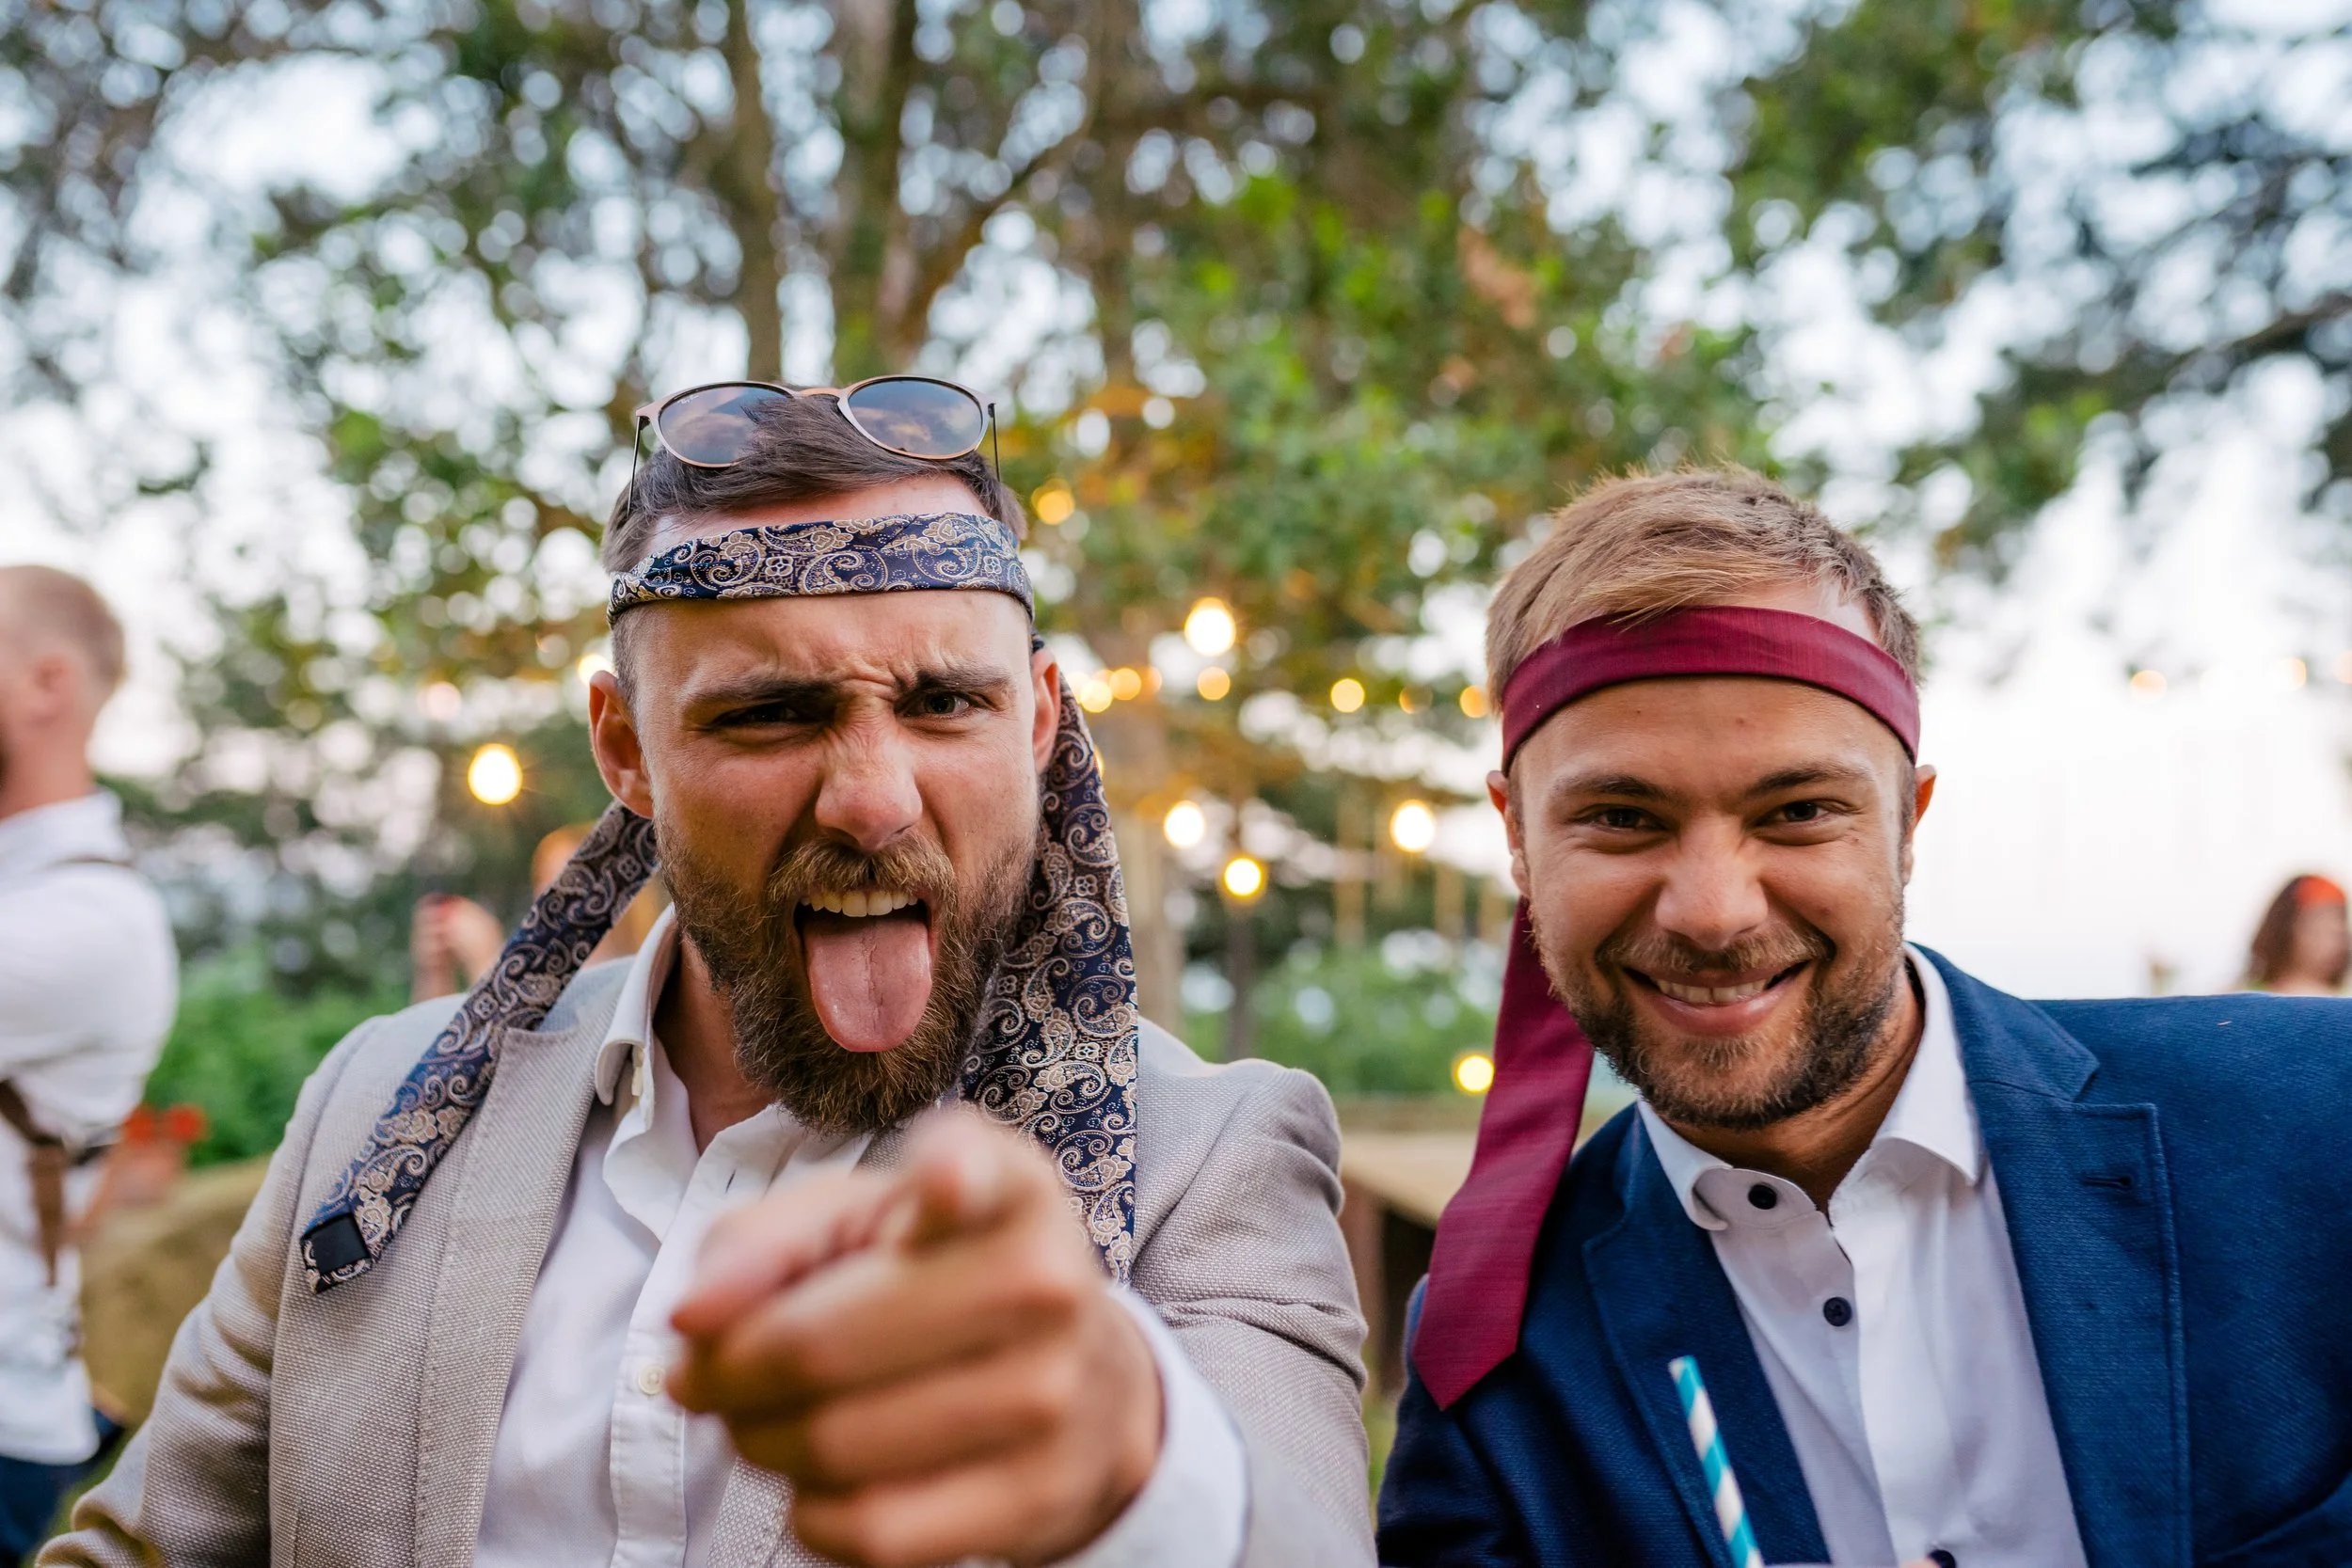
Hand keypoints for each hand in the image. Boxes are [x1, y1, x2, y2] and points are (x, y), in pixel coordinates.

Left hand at [668, 1110, 1163, 1567]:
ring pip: (833, 1447)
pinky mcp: (1034, 1496)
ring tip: (769, 1422)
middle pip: (818, 1348)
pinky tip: (827, 1478)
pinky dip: (814, 1513)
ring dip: (761, 1444)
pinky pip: (871, 1529)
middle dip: (727, 1374)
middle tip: (710, 1375)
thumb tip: (694, 1319)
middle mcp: (1045, 1282)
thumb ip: (759, 1242)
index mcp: (1007, 1187)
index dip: (951, 1177)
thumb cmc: (936, 1277)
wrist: (1083, 1383)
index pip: (978, 1173)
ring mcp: (1050, 1396)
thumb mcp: (856, 1221)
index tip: (940, 1186)